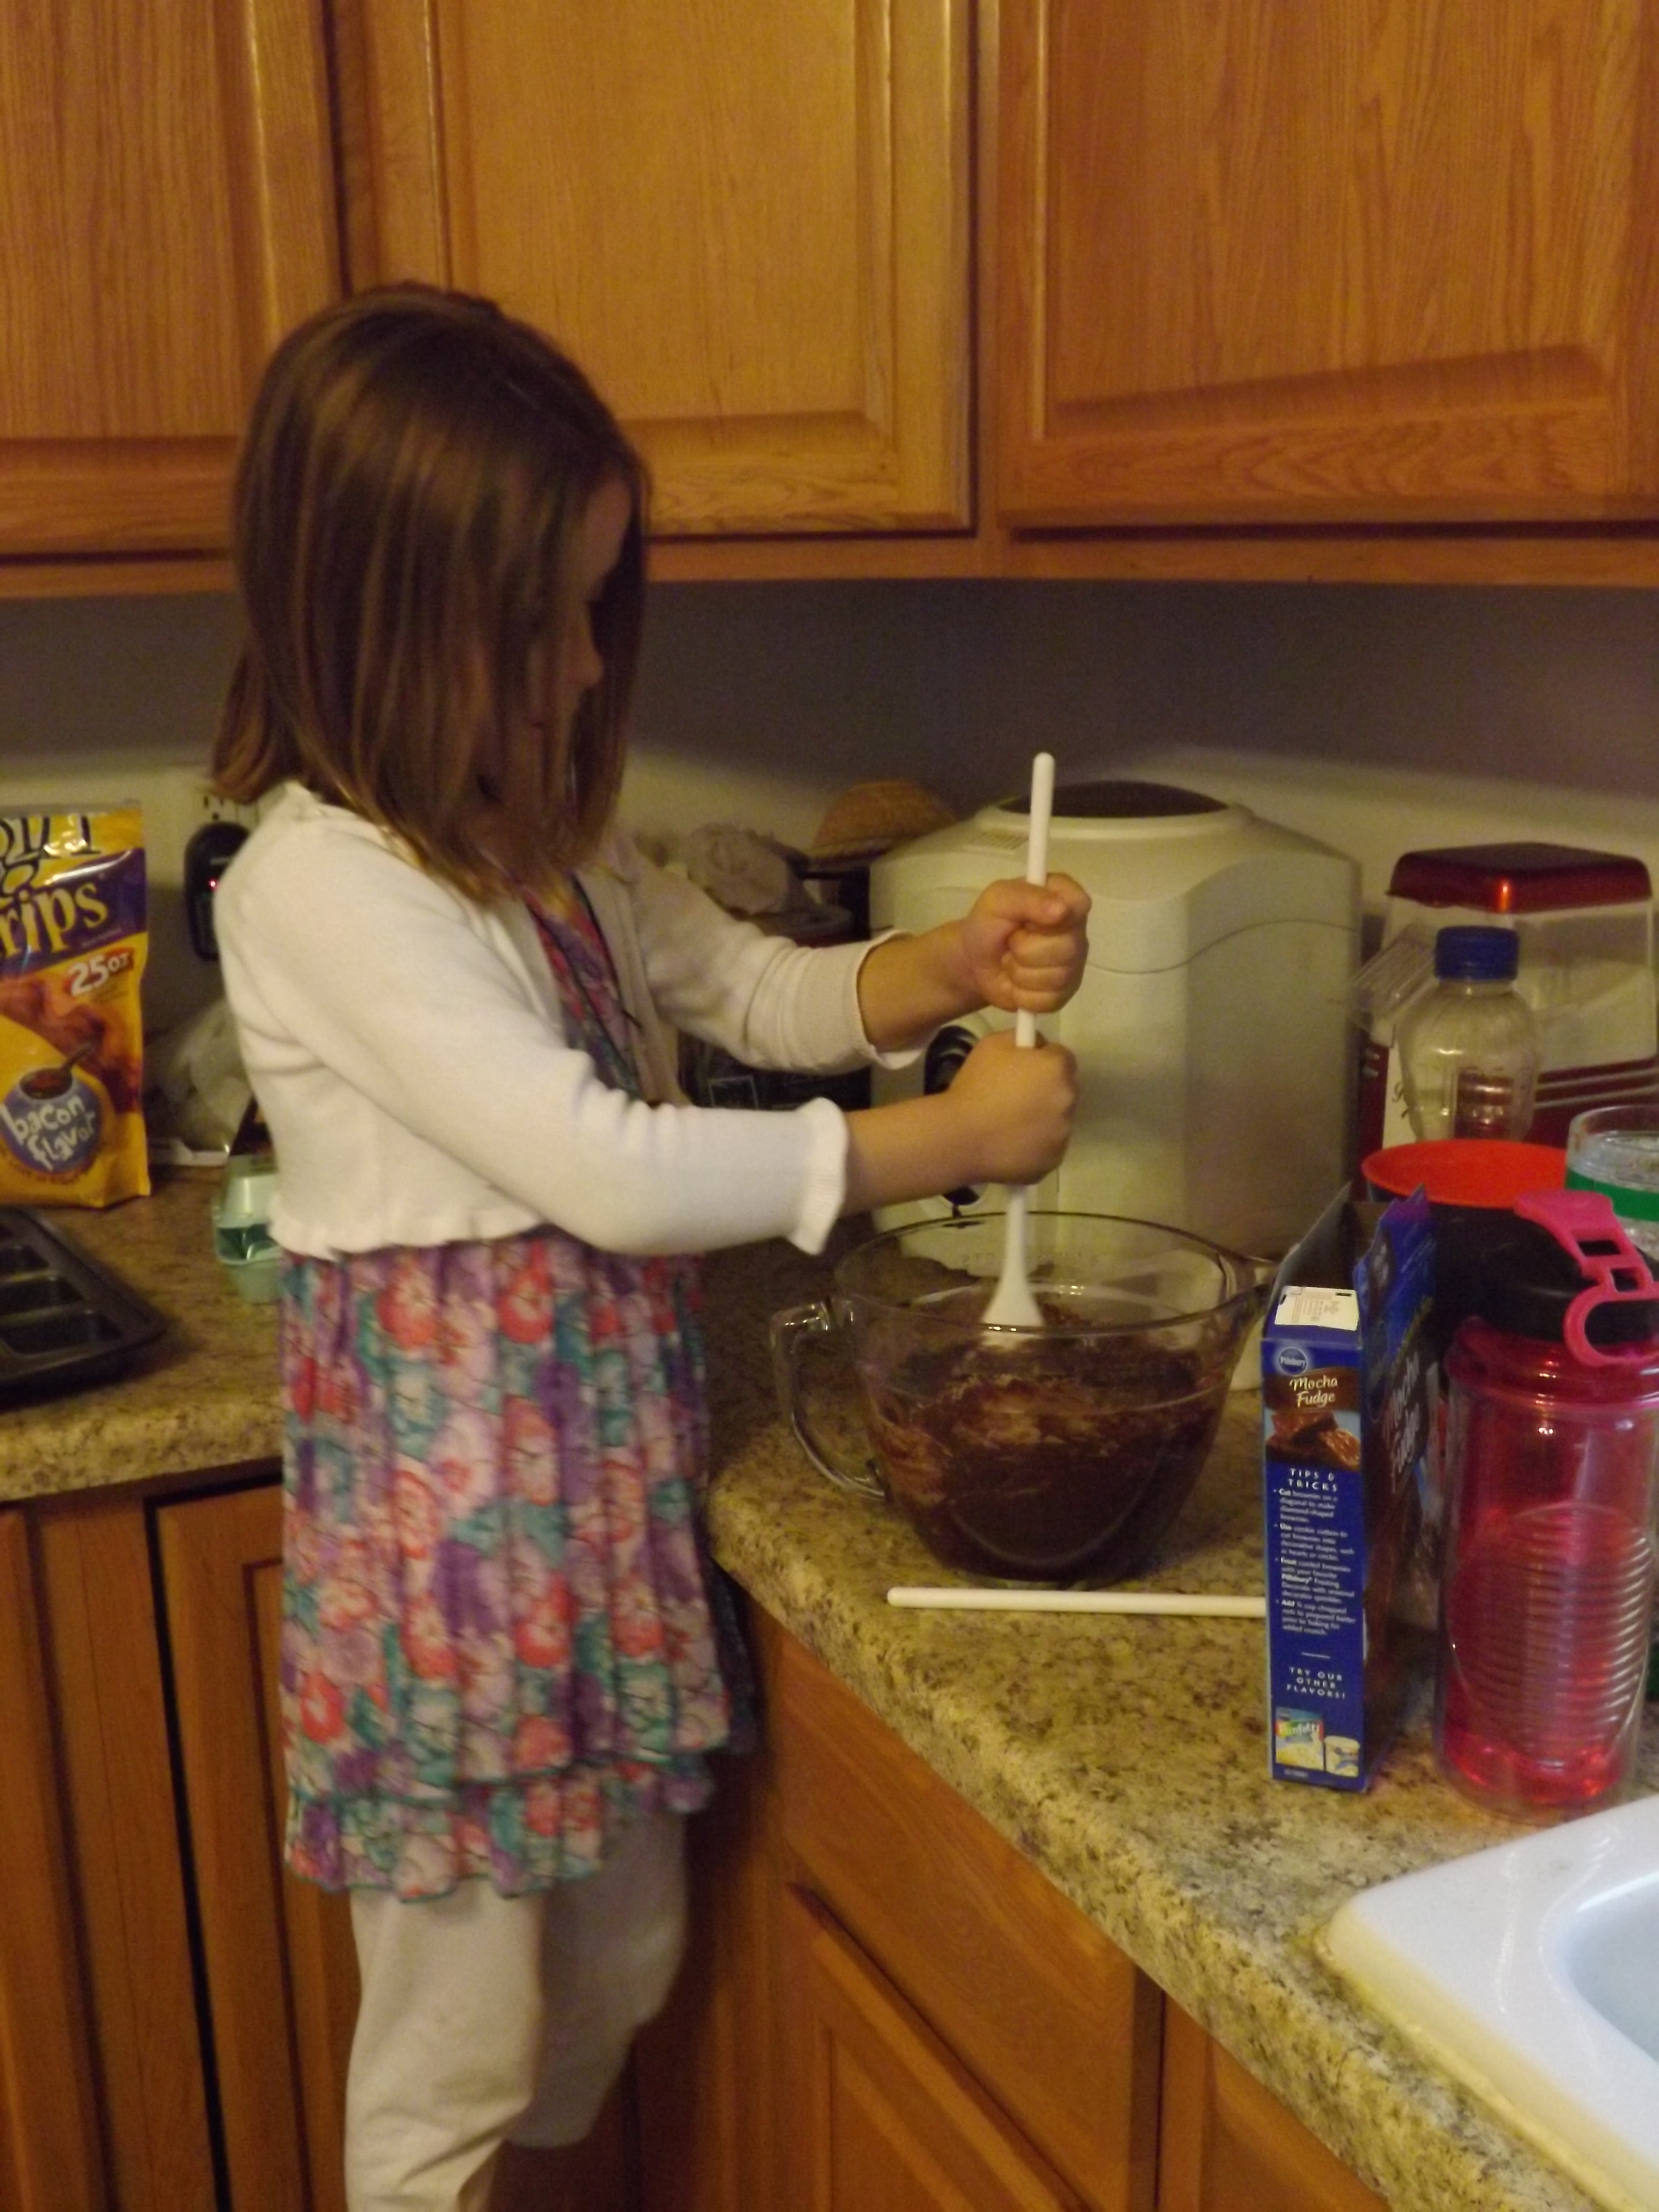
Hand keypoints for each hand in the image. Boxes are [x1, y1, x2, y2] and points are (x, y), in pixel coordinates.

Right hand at [840, 1029, 1078, 1212]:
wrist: (959, 1137)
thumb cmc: (974, 1086)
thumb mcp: (993, 1044)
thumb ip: (1023, 1039)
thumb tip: (1036, 1047)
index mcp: (1057, 1067)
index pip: (1061, 1057)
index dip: (1041, 1061)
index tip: (1021, 1070)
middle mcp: (1068, 1099)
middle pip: (1063, 1089)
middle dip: (1044, 1089)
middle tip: (1014, 1097)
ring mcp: (1063, 1133)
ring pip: (1057, 1120)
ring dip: (1040, 1118)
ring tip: (1008, 1123)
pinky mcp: (1053, 1160)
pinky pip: (1048, 1147)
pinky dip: (1034, 1144)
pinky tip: (1010, 1143)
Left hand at [956, 874, 1089, 1017]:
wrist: (975, 962)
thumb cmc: (988, 924)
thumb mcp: (998, 900)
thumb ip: (1028, 897)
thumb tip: (1062, 910)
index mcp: (1065, 898)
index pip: (1080, 905)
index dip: (1055, 916)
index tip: (1029, 921)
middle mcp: (1076, 932)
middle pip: (1067, 948)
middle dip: (1026, 950)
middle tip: (1012, 943)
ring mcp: (1073, 965)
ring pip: (1056, 977)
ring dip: (1020, 973)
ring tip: (1012, 962)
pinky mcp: (1063, 993)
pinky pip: (1048, 1000)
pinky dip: (1022, 994)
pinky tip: (1016, 982)